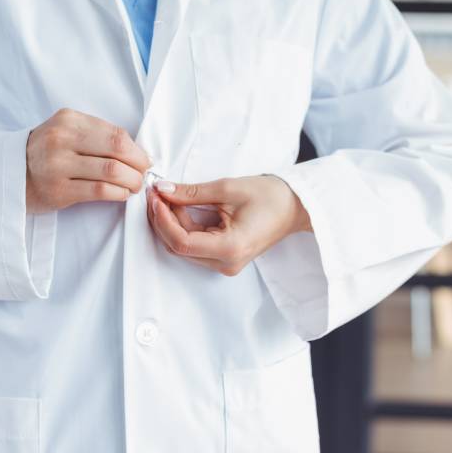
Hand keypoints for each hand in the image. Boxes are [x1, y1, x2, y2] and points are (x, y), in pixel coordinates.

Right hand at [26, 108, 150, 212]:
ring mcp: (58, 165)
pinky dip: (118, 193)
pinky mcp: (58, 190)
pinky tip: (121, 194)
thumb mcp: (66, 131)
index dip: (137, 149)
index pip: (115, 133)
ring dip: (131, 180)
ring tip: (134, 185)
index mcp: (68, 120)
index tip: (144, 159)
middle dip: (139, 164)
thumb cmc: (46, 153)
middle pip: (117, 149)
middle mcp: (61, 139)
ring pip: (111, 171)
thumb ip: (96, 135)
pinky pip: (100, 190)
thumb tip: (137, 151)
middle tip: (143, 173)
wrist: (11, 175)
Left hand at [146, 175, 311, 275]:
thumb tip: (163, 190)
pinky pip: (194, 245)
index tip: (156, 198)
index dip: (163, 219)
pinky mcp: (223, 258)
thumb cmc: (271, 197)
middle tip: (158, 193)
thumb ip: (192, 192)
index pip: (182, 242)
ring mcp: (224, 264)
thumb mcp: (228, 188)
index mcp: (230, 249)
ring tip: (168, 196)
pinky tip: (180, 207)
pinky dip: (183, 226)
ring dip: (171, 222)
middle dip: (163, 219)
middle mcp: (226, 263)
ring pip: (183, 247)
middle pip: (179, 247)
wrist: (296, 207)